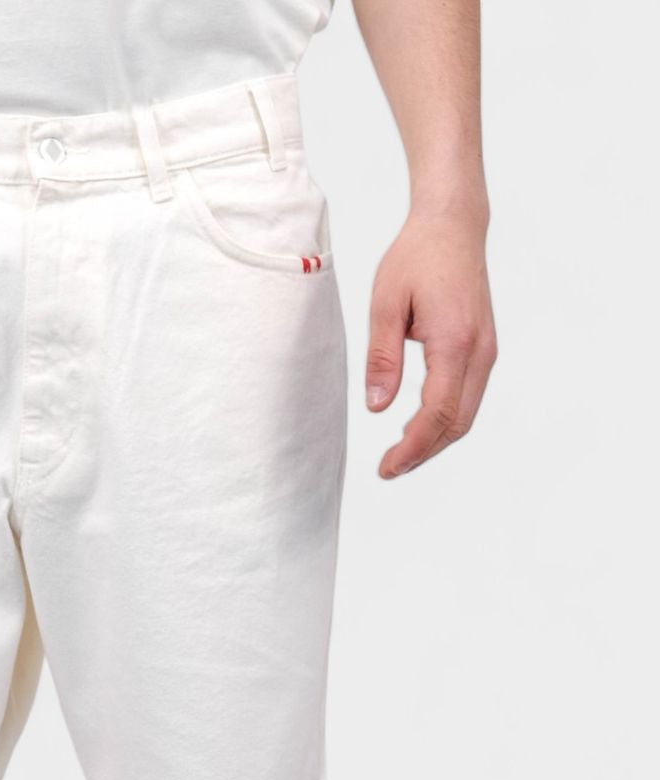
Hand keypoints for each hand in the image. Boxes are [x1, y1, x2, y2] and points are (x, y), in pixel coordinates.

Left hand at [366, 202, 496, 478]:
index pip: (437, 413)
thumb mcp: (386, 304)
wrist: (453, 226)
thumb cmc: (417, 257)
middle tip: (389, 469)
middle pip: (456, 423)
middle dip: (423, 453)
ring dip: (435, 440)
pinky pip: (468, 398)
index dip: (413, 447)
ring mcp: (486, 351)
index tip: (387, 467)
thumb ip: (382, 358)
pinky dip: (445, 421)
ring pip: (465, 415)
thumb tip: (377, 407)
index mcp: (454, 341)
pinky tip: (419, 427)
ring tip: (400, 455)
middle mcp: (479, 351)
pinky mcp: (484, 350)